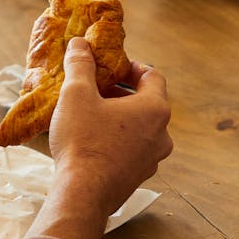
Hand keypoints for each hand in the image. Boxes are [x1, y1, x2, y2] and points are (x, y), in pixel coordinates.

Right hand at [28, 37, 172, 238]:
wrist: (83, 194)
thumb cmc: (83, 140)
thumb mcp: (76, 95)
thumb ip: (80, 65)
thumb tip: (79, 44)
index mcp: (155, 109)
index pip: (153, 75)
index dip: (132, 66)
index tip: (111, 66)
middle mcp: (162, 134)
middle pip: (146, 102)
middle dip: (121, 92)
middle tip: (95, 89)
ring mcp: (153, 159)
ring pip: (140, 128)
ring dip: (120, 118)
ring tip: (91, 114)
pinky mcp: (139, 176)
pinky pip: (133, 149)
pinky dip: (118, 140)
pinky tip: (93, 141)